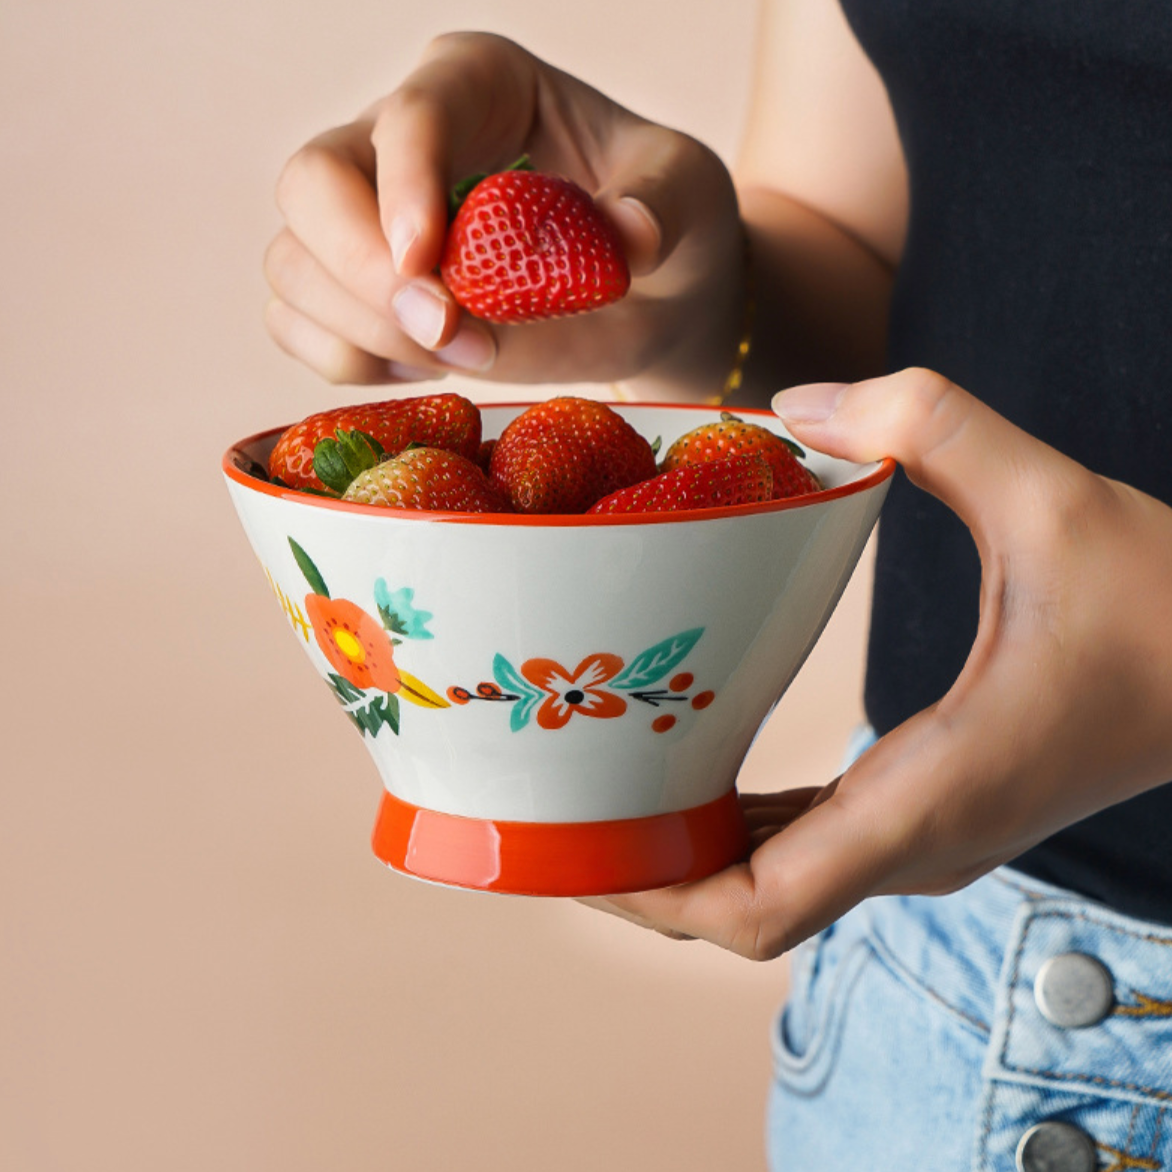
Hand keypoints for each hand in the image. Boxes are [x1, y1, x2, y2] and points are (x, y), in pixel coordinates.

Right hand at [263, 32, 742, 396]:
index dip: (405, 188)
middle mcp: (398, 140)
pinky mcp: (351, 290)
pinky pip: (296, 325)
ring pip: (293, 263)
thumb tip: (626, 238)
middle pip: (311, 184)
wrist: (647, 291)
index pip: (411, 116)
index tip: (432, 269)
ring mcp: (363, 217)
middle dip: (366, 273)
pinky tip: (423, 369)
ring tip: (465, 357)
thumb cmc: (659, 222)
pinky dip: (346, 362)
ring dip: (361, 330)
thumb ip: (659, 204)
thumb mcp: (686, 194)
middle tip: (451, 337)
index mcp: (478, 83)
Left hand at [590, 368, 1171, 957]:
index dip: (650, 895)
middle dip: (640, 876)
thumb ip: (934, 425)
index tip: (568, 855)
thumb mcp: (1052, 495)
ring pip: (772, 885)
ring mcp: (922, 837)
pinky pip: (805, 844)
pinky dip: (733, 828)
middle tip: (548, 812)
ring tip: (591, 795)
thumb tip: (803, 401)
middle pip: (743, 909)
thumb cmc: (1168, 599)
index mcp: (928, 798)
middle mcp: (915, 843)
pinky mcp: (928, 808)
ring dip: (680, 857)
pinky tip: (683, 773)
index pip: (760, 905)